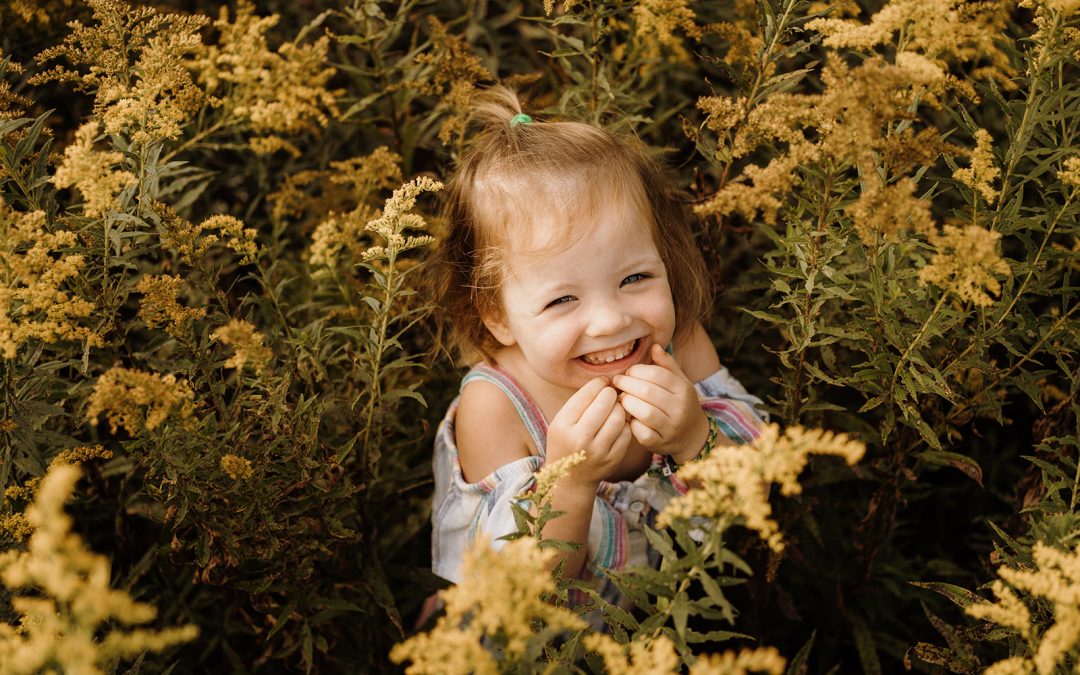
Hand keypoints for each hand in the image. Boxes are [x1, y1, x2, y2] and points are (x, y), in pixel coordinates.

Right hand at [546, 377, 631, 487]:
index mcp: (563, 426)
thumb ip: (579, 403)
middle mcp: (580, 439)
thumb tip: (604, 382)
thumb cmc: (565, 443)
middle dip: (610, 394)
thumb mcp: (561, 422)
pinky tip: (618, 424)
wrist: (570, 479)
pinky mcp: (613, 459)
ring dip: (619, 408)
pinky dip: (624, 424)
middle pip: (605, 403)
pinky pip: (626, 432)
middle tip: (611, 393)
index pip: (586, 395)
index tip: (602, 383)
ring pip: (619, 417)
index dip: (598, 384)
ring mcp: (598, 451)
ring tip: (615, 408)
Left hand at [613, 344, 708, 462]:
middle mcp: (680, 409)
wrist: (692, 436)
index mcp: (684, 390)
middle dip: (627, 384)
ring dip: (627, 402)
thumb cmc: (679, 403)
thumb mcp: (679, 382)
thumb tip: (654, 346)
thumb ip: (667, 365)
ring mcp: (671, 428)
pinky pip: (641, 433)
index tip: (628, 371)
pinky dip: (631, 424)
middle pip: (648, 392)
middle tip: (618, 382)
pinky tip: (628, 417)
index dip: (638, 370)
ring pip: (645, 412)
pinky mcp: (659, 443)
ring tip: (621, 398)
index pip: (658, 375)